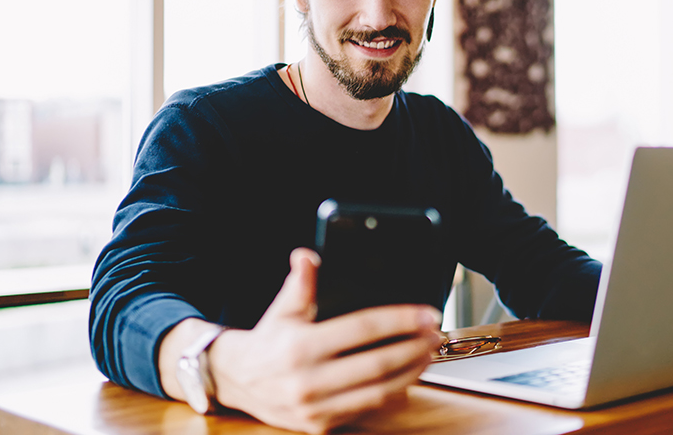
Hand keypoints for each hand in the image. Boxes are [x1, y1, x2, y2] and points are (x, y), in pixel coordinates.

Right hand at [162, 248, 442, 433]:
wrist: (238, 381)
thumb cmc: (269, 341)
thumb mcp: (283, 308)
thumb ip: (301, 282)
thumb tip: (308, 255)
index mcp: (300, 347)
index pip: (363, 328)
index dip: (400, 320)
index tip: (426, 313)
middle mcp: (307, 380)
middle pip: (378, 363)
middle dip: (415, 346)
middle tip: (435, 333)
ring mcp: (315, 407)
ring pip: (378, 391)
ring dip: (411, 371)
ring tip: (428, 352)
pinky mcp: (320, 426)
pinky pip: (367, 409)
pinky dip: (393, 393)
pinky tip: (408, 376)